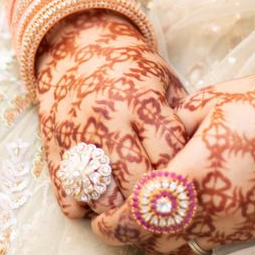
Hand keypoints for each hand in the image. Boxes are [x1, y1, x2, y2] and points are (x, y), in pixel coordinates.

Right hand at [35, 10, 188, 217]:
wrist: (75, 46)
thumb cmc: (131, 70)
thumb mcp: (165, 82)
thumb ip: (183, 120)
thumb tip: (202, 166)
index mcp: (140, 100)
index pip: (168, 154)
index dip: (182, 174)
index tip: (188, 183)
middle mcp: (107, 119)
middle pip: (135, 181)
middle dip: (152, 199)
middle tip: (163, 206)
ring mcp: (76, 136)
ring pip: (101, 195)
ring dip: (120, 208)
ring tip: (133, 205)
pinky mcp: (52, 148)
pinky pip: (70, 196)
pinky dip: (87, 207)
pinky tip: (102, 198)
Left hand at [91, 66, 254, 254]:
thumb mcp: (205, 104)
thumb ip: (168, 131)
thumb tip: (145, 147)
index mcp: (200, 171)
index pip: (144, 212)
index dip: (115, 223)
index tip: (99, 220)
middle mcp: (218, 207)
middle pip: (158, 238)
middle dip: (130, 235)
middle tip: (112, 223)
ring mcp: (240, 223)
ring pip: (183, 247)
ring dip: (158, 239)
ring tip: (143, 222)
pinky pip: (210, 244)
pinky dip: (187, 237)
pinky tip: (179, 220)